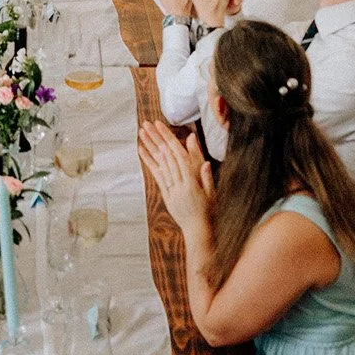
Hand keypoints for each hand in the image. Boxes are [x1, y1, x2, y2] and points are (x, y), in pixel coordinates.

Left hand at [138, 119, 213, 234]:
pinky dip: (149, 162)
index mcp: (191, 182)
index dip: (168, 139)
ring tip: (142, 132)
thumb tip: (205, 161)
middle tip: (147, 124)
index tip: (161, 126)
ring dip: (150, 147)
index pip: (177, 156)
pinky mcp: (166, 194)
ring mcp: (171, 189)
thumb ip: (206, 177)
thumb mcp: (212, 193)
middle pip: (166, 157)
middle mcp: (178, 184)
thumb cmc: (209, 211)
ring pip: (159, 163)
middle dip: (156, 138)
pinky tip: (142, 151)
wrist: (198, 231)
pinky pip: (157, 175)